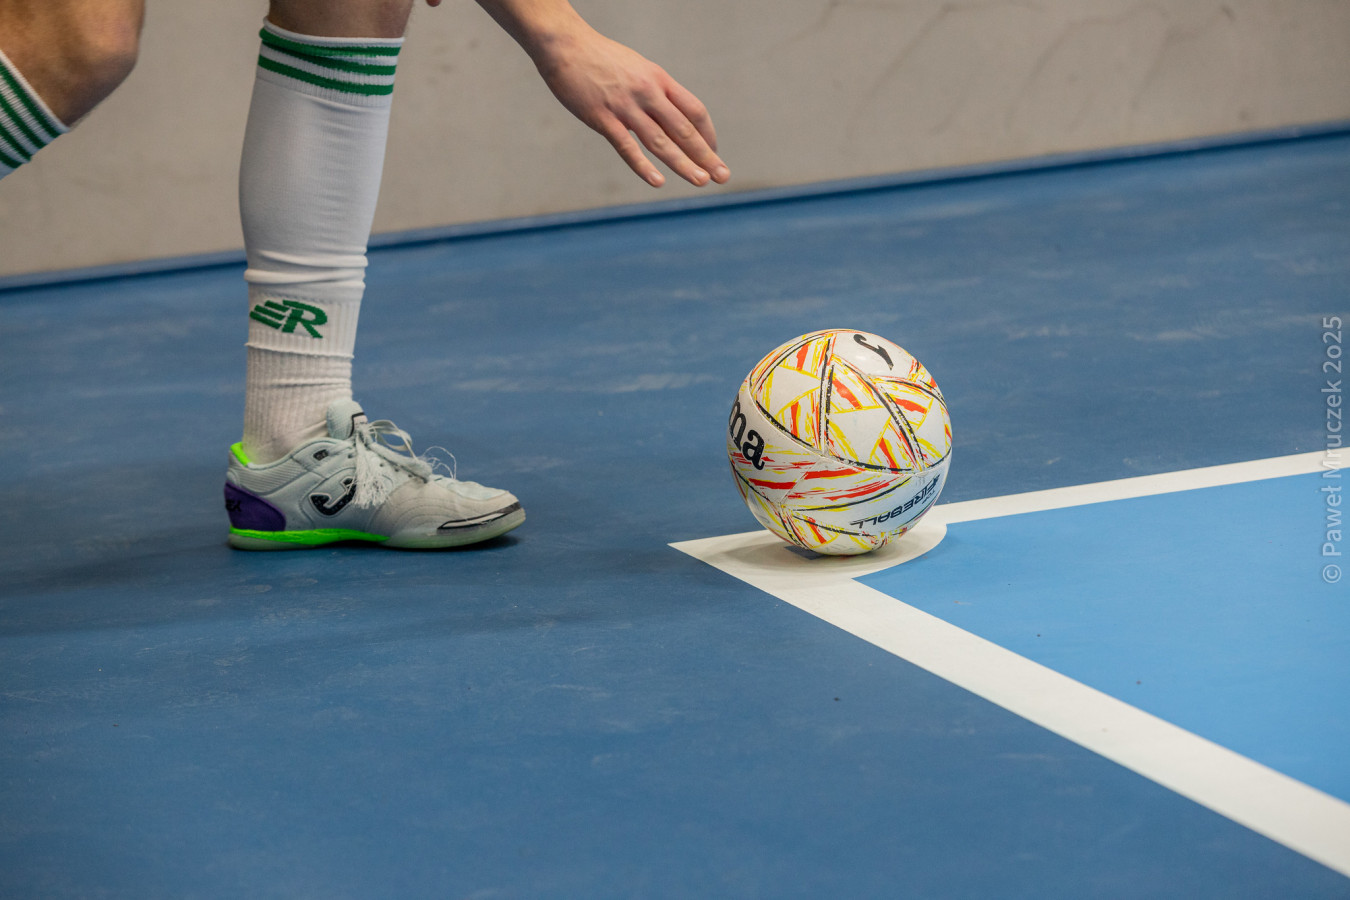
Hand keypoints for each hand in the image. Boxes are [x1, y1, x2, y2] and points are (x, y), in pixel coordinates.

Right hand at [531, 27, 727, 187]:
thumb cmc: (601, 59)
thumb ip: (653, 93)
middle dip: (705, 155)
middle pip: (684, 129)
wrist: (565, 45)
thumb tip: (667, 117)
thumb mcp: (637, 69)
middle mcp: (648, 92)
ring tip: (701, 181)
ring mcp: (625, 106)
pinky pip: (627, 146)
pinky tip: (658, 181)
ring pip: (661, 141)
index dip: (707, 134)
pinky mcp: (602, 118)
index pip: (694, 110)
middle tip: (722, 176)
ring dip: (683, 163)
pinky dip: (643, 166)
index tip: (713, 151)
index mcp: (659, 79)